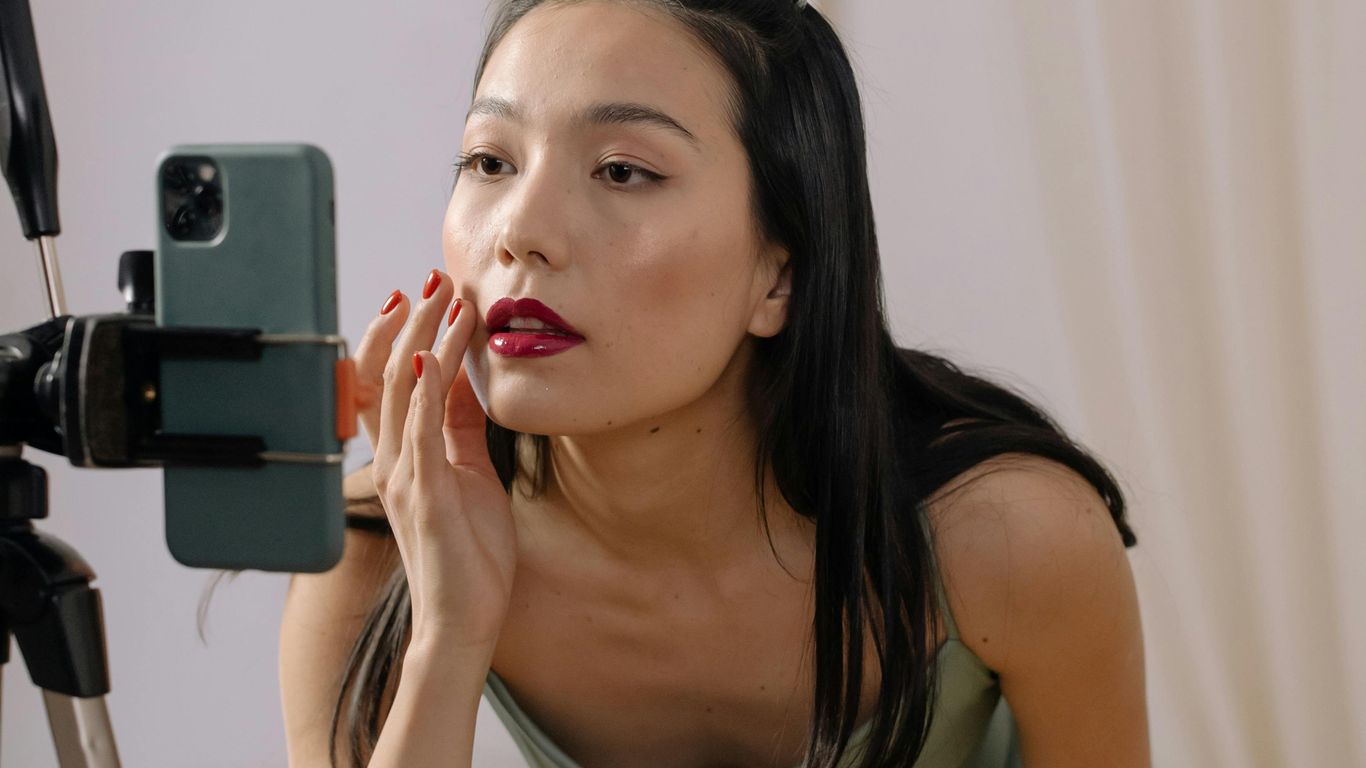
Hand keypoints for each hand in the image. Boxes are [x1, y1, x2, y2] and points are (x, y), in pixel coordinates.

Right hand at [352, 270, 516, 651]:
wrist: (463, 616)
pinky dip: (422, 389)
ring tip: (444, 298)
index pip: (386, 382)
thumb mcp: (469, 472)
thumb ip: (460, 428)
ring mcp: (404, 476)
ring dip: (424, 339)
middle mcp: (391, 461)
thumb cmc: (469, 551)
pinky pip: (418, 430)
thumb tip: (463, 379)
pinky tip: (433, 356)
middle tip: (435, 279)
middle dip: (412, 322)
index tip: (424, 296)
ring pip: (399, 389)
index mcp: (399, 457)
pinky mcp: (425, 492)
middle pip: (386, 373)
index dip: (400, 335)